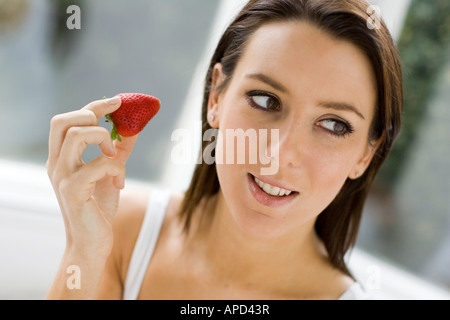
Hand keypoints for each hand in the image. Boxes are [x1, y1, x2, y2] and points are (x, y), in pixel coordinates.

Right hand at [47, 97, 136, 256]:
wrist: (92, 242)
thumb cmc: (98, 207)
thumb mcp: (111, 172)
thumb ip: (119, 150)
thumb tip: (133, 127)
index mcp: (61, 157)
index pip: (68, 120)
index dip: (93, 107)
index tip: (117, 101)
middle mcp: (56, 164)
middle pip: (62, 120)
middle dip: (92, 114)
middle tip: (114, 125)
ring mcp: (62, 177)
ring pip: (76, 135)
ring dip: (103, 139)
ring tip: (114, 156)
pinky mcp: (74, 191)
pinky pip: (97, 164)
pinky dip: (116, 168)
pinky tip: (120, 183)